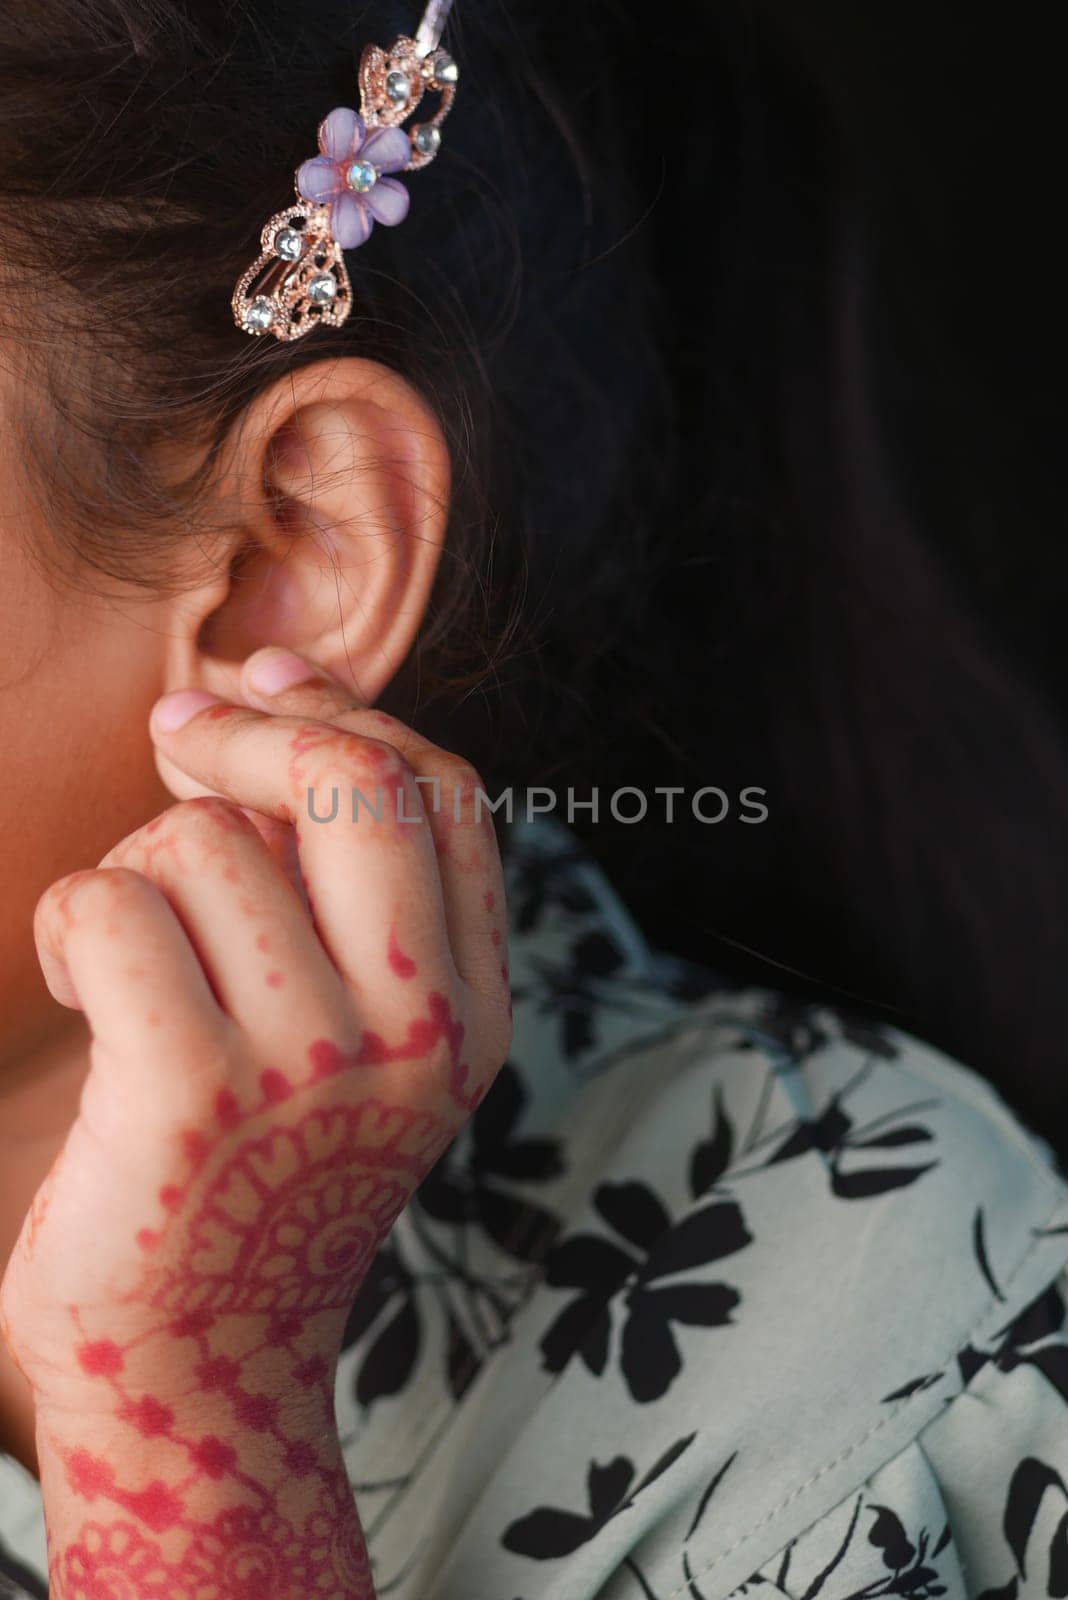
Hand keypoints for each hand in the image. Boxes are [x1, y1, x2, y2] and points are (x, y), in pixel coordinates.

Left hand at [0, 649, 510, 1596]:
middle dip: (248, 731)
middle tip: (175, 742)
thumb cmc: (256, 1174)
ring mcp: (312, 1070)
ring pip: (205, 843)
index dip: (352, 712)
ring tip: (130, 958)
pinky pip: (113, 905)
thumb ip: (346, 882)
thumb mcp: (358, 1036)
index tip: (263, 685)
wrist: (198, 1372)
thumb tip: (267, 682)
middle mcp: (417, 1035)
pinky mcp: (189, 1102)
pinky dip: (72, 921)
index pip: (449, 795)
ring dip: (136, 870)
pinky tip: (83, 984)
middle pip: (353, 783)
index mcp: (471, 1011)